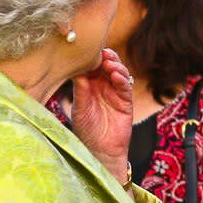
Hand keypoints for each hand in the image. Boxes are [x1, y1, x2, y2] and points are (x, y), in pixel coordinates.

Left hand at [71, 48, 132, 182]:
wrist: (101, 151)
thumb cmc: (86, 131)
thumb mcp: (80, 109)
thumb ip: (81, 90)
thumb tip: (77, 71)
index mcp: (88, 85)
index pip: (90, 66)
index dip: (89, 58)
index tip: (86, 50)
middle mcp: (102, 86)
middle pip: (105, 65)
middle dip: (104, 57)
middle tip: (101, 53)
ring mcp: (115, 92)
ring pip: (118, 72)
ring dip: (114, 65)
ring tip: (108, 63)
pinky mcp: (126, 100)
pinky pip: (125, 86)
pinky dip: (122, 79)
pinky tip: (116, 76)